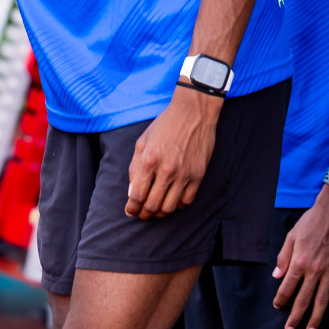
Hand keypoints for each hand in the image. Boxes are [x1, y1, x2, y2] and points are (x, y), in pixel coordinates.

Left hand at [125, 87, 220, 219]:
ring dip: (160, 214)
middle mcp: (167, 170)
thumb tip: (131, 192)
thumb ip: (134, 167)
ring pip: (170, 207)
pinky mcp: (198, 176)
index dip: (132, 207)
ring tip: (154, 212)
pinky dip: (177, 206)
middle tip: (141, 215)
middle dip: (144, 214)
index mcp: (149, 160)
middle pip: (153, 205)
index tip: (129, 211)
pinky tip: (171, 203)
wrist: (193, 113)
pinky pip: (187, 200)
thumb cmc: (165, 125)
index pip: (137, 194)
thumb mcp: (142, 141)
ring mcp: (185, 174)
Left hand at [272, 192, 328, 328]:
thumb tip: (277, 276)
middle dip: (296, 316)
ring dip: (317, 316)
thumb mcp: (291, 237)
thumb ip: (283, 258)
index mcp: (299, 261)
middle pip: (304, 298)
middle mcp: (315, 270)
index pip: (288, 286)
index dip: (281, 298)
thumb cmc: (310, 222)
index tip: (278, 306)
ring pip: (323, 300)